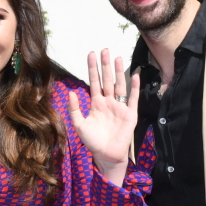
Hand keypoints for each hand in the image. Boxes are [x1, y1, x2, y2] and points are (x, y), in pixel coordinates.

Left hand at [69, 50, 139, 187]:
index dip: (93, 68)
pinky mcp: (130, 114)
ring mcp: (120, 106)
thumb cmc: (93, 141)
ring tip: (118, 57)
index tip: (91, 54)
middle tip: (104, 50)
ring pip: (119, 85)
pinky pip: (133, 98)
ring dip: (119, 72)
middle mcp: (108, 102)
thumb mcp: (79, 125)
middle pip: (107, 80)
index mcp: (96, 103)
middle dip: (105, 65)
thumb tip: (71, 92)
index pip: (94, 82)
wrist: (106, 155)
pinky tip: (134, 75)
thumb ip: (74, 109)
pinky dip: (134, 87)